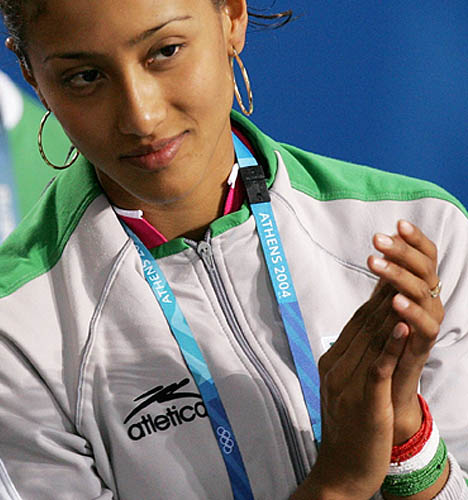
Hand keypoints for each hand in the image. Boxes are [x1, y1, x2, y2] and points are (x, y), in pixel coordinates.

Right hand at [303, 285, 408, 499]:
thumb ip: (352, 358)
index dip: (376, 295)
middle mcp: (337, 368)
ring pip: (371, 340)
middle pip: (365, 324)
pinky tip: (402, 327)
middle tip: (399, 265)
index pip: (357, 321)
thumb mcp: (344, 387)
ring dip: (389, 311)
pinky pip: (378, 368)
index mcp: (333, 362)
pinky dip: (391, 346)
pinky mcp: (363, 403)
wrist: (340, 472)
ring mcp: (348, 384)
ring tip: (403, 284)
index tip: (391, 271)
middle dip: (384, 294)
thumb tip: (368, 331)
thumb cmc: (347, 430)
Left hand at [367, 220, 443, 443]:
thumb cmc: (387, 342)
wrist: (390, 390)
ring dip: (399, 275)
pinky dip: (411, 312)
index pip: (425, 257)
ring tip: (374, 263)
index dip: (415, 240)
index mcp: (420, 289)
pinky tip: (394, 301)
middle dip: (402, 251)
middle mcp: (430, 303)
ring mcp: (428, 325)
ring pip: (423, 293)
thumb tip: (382, 246)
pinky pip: (425, 327)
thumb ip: (388, 280)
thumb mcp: (386, 304)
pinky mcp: (423, 348)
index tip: (397, 223)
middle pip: (425, 269)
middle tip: (377, 239)